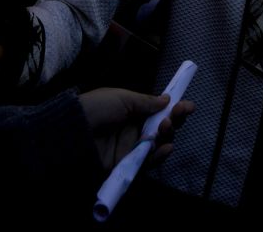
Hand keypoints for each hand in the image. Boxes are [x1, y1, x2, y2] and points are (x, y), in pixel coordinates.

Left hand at [79, 88, 193, 171]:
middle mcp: (133, 129)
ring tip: (166, 126)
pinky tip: (167, 147)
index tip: (187, 105)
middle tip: (179, 114)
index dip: (173, 109)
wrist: (75, 131)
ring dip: (166, 135)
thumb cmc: (98, 108)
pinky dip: (159, 156)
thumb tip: (167, 99)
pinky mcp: (127, 164)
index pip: (157, 111)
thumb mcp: (123, 98)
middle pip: (161, 128)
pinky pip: (147, 162)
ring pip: (157, 144)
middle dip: (174, 120)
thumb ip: (146, 102)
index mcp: (132, 111)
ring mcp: (131, 147)